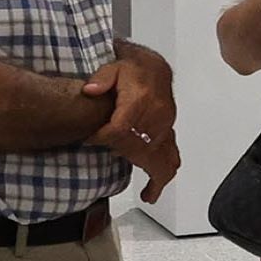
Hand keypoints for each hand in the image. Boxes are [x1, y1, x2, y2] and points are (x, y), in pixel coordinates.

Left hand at [82, 61, 179, 202]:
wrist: (155, 70)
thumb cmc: (133, 71)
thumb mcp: (113, 67)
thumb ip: (101, 78)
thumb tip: (90, 89)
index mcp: (141, 98)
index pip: (121, 127)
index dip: (103, 136)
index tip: (90, 139)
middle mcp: (157, 114)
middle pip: (136, 145)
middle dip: (118, 151)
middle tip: (105, 152)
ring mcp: (165, 126)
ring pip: (156, 155)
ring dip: (143, 169)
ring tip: (144, 191)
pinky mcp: (168, 133)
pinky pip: (170, 158)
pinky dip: (161, 177)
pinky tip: (151, 193)